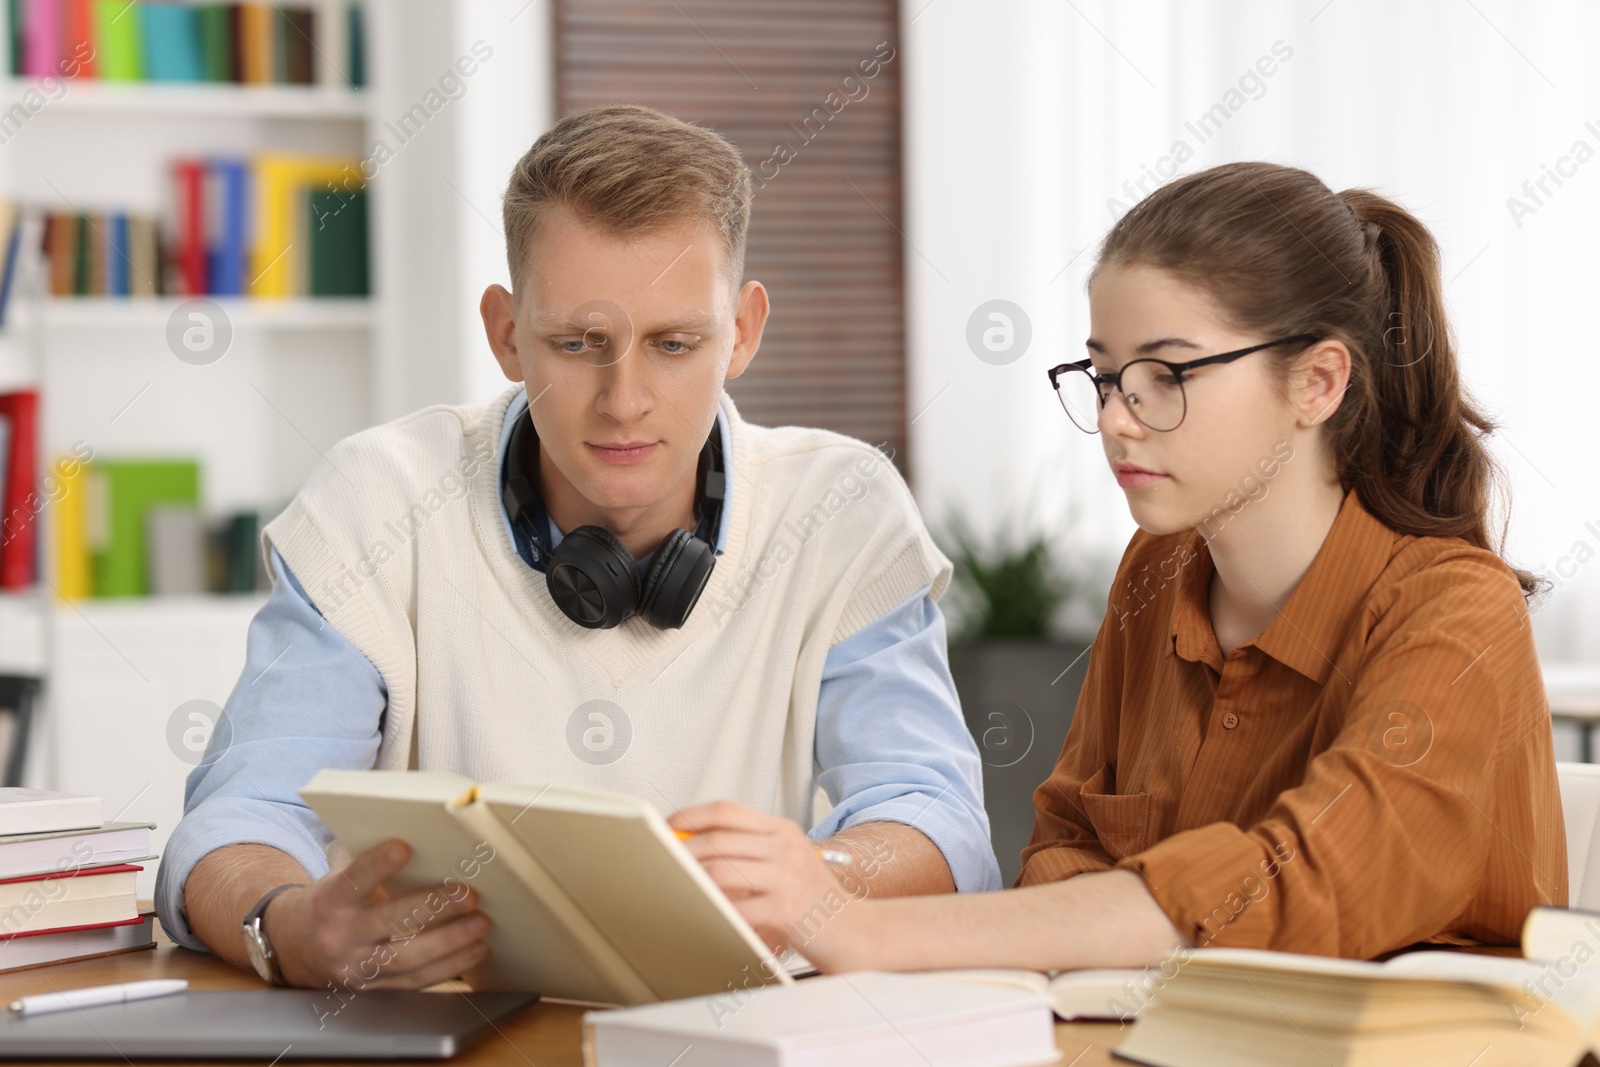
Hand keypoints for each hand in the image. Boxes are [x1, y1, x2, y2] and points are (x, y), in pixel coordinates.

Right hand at [267, 838, 490, 989]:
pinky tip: (475, 949)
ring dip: (450, 941)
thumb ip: (372, 865)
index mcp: (331, 900)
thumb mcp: (341, 878)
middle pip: (389, 922)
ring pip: (407, 958)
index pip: (354, 880)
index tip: (403, 848)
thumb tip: (423, 839)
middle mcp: (341, 935)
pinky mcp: (375, 987)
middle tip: (468, 895)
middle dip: (432, 908)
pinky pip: (416, 981)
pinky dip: (450, 967)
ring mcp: (357, 966)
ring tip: (480, 923)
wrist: (298, 947)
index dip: (377, 865)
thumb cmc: (333, 901)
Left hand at [668, 801, 872, 968]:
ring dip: (690, 879)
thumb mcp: (787, 862)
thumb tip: (696, 846)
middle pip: (717, 838)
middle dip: (681, 850)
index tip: (668, 826)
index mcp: (782, 830)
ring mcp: (786, 876)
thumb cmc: (816, 900)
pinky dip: (713, 911)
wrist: (856, 931)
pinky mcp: (785, 908)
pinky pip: (736, 907)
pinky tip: (702, 915)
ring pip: (720, 869)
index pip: (726, 810)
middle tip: (661, 861)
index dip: (690, 815)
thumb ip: (750, 850)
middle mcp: (785, 846)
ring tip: (676, 887)